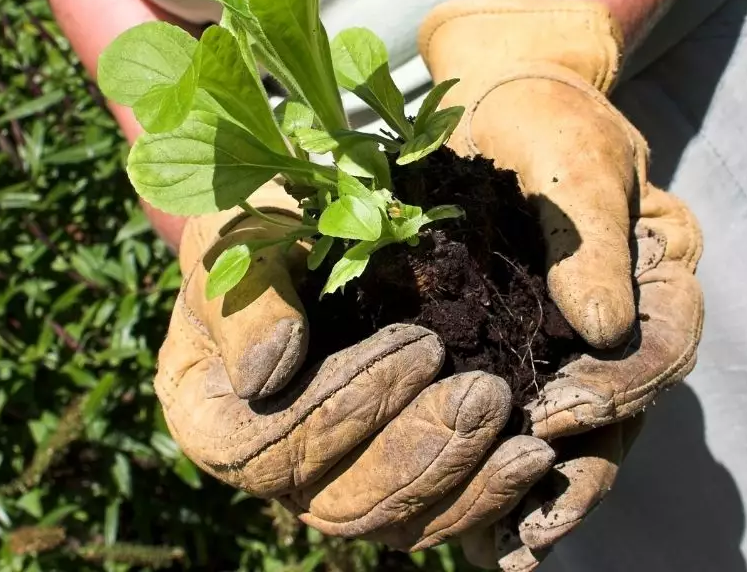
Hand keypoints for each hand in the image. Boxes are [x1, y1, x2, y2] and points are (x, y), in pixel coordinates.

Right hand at [154, 183, 556, 548]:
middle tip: (485, 394)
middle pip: (337, 502)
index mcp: (211, 418)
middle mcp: (268, 466)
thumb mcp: (241, 241)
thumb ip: (246, 302)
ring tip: (525, 441)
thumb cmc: (264, 223)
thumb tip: (270, 375)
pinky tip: (535, 458)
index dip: (339, 410)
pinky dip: (487, 495)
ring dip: (463, 482)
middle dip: (418, 451)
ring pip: (393, 523)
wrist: (311, 227)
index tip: (419, 346)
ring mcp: (332, 481)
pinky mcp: (391, 482)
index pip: (262, 450)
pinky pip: (435, 517)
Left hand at [419, 0, 704, 568]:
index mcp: (661, 276)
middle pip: (625, 412)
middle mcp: (626, 322)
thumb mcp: (574, 159)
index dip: (622, 387)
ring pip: (577, 432)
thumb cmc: (546, 121)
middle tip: (532, 515)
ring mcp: (572, 345)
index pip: (663, 346)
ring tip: (503, 545)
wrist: (497, 107)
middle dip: (582, 465)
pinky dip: (500, 468)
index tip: (561, 409)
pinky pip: (519, 420)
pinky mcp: (514, 354)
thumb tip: (601, 329)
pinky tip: (473, 524)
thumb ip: (590, 235)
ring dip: (542, 489)